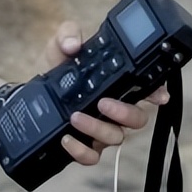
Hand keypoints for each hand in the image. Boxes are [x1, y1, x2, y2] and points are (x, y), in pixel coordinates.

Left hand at [41, 21, 169, 166]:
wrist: (33, 94)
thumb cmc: (57, 70)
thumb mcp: (60, 46)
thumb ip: (68, 35)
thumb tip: (73, 44)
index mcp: (118, 86)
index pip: (147, 90)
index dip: (158, 93)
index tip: (159, 96)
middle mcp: (116, 110)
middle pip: (138, 119)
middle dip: (125, 113)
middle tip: (103, 103)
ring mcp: (102, 130)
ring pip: (116, 138)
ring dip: (98, 128)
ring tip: (75, 116)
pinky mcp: (85, 146)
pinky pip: (92, 157)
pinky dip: (82, 151)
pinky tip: (67, 139)